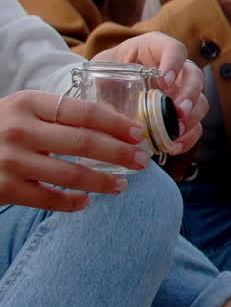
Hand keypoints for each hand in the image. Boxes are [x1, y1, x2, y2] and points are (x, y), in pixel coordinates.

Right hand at [0, 90, 150, 210]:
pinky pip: (48, 199)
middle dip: (120, 153)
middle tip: (142, 161)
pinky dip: (72, 203)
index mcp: (28, 103)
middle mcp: (19, 129)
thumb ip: (58, 113)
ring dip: (102, 181)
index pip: (84, 112)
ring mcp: (10, 160)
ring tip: (121, 185)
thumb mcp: (22, 110)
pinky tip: (86, 202)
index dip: (116, 124)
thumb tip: (114, 122)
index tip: (138, 133)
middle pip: (84, 143)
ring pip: (70, 174)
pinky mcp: (3, 188)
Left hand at [97, 33, 207, 154]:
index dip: (174, 63)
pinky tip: (175, 145)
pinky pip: (195, 125)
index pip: (175, 49)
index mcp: (156, 48)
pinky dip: (189, 136)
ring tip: (176, 130)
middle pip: (195, 76)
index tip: (164, 81)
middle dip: (190, 94)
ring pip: (201, 101)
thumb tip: (110, 113)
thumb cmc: (105, 71)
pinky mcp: (182, 112)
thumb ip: (105, 82)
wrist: (104, 85)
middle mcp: (176, 68)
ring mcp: (182, 91)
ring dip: (192, 117)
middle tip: (179, 110)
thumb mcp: (101, 69)